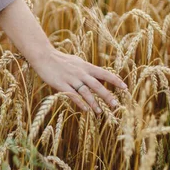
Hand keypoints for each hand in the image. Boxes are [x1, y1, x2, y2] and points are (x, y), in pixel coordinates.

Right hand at [0, 0, 126, 113]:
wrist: (43, 56)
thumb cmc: (60, 60)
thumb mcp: (77, 61)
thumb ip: (87, 69)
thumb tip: (100, 75)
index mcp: (85, 66)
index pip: (104, 73)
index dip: (115, 81)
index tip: (125, 88)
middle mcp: (80, 72)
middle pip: (97, 85)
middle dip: (108, 96)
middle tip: (116, 105)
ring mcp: (71, 79)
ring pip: (86, 92)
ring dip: (94, 103)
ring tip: (100, 112)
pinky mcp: (61, 85)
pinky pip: (73, 95)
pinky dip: (80, 103)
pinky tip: (86, 110)